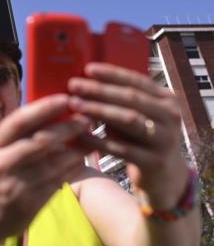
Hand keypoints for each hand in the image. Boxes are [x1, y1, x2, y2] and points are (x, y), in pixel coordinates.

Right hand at [0, 94, 90, 245]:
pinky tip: (81, 159)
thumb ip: (18, 133)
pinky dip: (71, 168)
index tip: (66, 98)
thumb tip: (51, 109)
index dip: (44, 107)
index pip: (20, 121)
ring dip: (75, 149)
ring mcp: (14, 185)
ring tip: (90, 138)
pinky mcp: (28, 203)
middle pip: (39, 141)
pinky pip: (56, 182)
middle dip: (67, 128)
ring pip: (52, 163)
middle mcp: (0, 163)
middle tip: (86, 119)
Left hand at [67, 62, 188, 208]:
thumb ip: (117, 101)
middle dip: (99, 90)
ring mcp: (165, 139)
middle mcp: (171, 116)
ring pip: (128, 119)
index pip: (137, 80)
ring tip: (74, 104)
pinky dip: (99, 141)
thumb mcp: (134, 115)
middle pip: (131, 98)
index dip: (112, 74)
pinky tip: (79, 135)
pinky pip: (122, 148)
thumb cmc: (140, 139)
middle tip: (73, 85)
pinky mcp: (154, 161)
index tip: (87, 68)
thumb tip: (82, 84)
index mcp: (166, 99)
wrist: (163, 177)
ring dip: (98, 110)